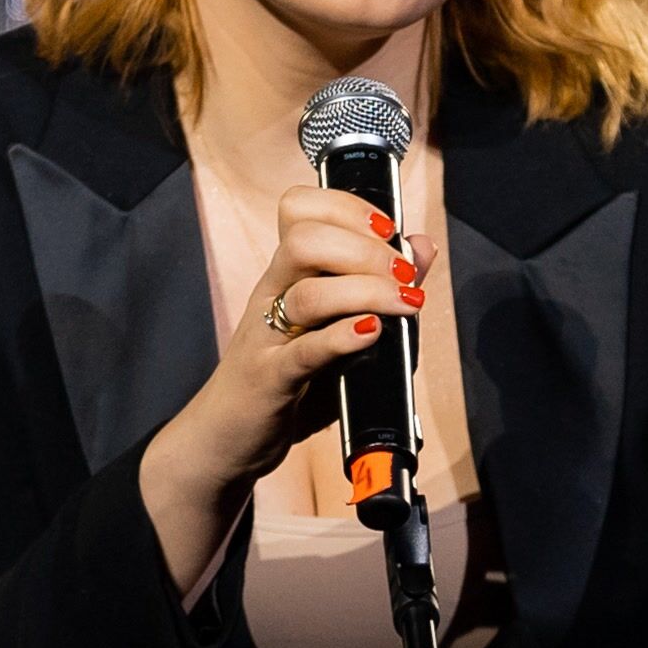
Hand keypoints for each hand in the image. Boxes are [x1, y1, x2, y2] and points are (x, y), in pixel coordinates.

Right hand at [138, 184, 420, 589]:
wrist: (226, 440)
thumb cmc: (285, 382)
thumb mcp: (338, 328)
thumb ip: (381, 286)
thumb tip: (421, 245)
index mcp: (286, 276)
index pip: (301, 210)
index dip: (348, 208)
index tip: (389, 230)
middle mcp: (272, 296)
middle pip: (304, 240)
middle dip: (365, 249)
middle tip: (404, 277)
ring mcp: (267, 338)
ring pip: (309, 293)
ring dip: (367, 292)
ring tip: (405, 306)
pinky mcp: (270, 381)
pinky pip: (304, 352)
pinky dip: (341, 338)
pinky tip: (371, 332)